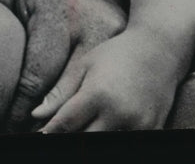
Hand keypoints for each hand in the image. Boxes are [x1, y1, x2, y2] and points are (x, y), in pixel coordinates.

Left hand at [33, 28, 179, 131]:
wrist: (159, 50)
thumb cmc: (116, 53)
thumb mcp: (85, 65)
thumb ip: (61, 93)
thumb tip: (35, 115)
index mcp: (97, 94)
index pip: (66, 124)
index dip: (50, 133)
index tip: (39, 135)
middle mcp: (119, 114)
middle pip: (83, 141)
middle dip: (68, 137)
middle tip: (58, 132)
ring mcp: (138, 126)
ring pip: (105, 145)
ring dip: (90, 139)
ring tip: (80, 127)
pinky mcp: (152, 131)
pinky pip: (126, 143)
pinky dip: (112, 138)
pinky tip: (101, 128)